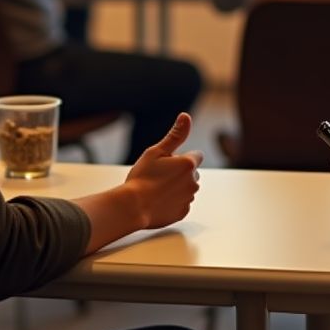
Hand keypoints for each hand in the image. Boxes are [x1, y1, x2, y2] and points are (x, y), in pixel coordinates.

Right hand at [123, 113, 202, 229]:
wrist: (132, 206)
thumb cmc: (142, 177)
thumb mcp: (156, 151)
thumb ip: (175, 135)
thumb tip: (186, 116)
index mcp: (188, 164)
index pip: (196, 155)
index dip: (182, 157)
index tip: (168, 162)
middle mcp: (193, 182)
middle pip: (192, 173)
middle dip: (181, 172)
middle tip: (159, 175)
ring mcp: (188, 199)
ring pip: (187, 188)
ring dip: (177, 187)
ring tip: (156, 189)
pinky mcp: (182, 213)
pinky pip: (181, 203)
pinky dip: (173, 202)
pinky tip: (158, 201)